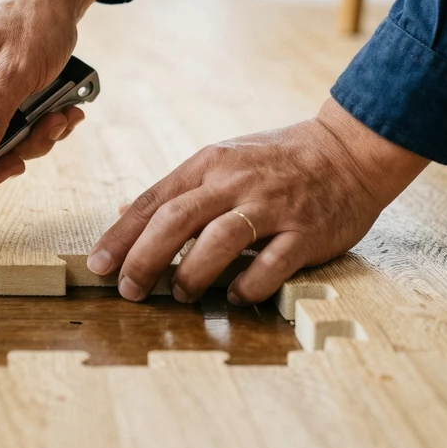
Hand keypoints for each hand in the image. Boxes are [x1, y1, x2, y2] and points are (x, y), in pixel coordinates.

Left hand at [86, 98, 427, 304]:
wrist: (348, 151)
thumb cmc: (278, 160)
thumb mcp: (221, 160)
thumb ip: (178, 189)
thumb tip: (125, 212)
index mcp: (209, 164)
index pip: (154, 200)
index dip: (121, 234)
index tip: (98, 263)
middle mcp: (235, 182)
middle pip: (177, 219)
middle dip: (144, 257)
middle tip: (128, 288)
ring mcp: (271, 206)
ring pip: (219, 241)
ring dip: (192, 274)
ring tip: (179, 293)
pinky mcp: (305, 231)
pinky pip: (270, 265)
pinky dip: (247, 286)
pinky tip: (235, 296)